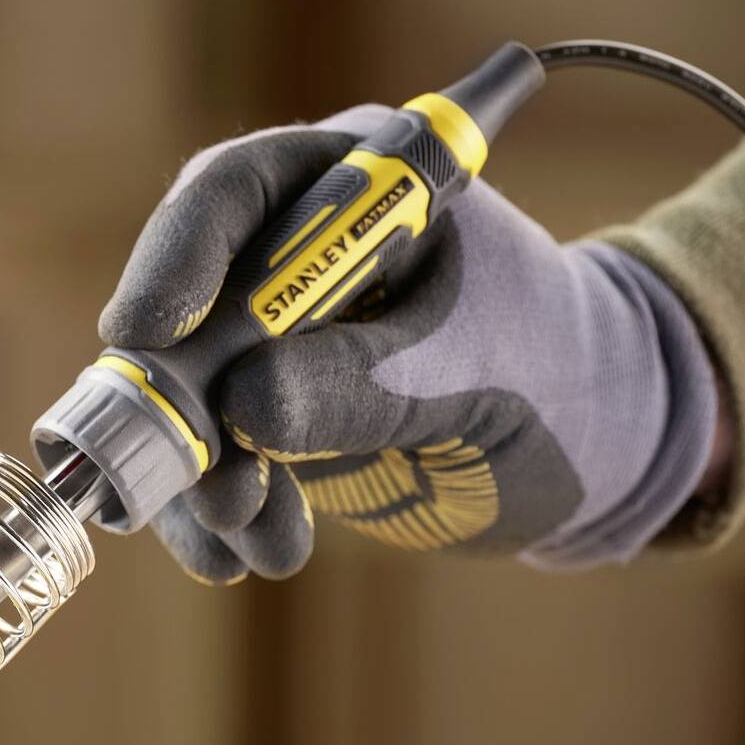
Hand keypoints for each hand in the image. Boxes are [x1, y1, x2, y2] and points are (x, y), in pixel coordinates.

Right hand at [102, 109, 721, 582]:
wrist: (599, 447)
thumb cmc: (558, 370)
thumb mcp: (473, 368)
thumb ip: (364, 381)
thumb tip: (243, 409)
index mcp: (355, 183)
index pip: (235, 192)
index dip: (176, 256)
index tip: (145, 332)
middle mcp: (294, 251)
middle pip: (186, 302)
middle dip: (178, 396)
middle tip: (200, 475)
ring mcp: (274, 340)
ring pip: (189, 398)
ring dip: (200, 476)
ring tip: (244, 541)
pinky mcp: (271, 419)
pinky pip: (216, 462)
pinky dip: (219, 514)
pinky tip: (238, 560)